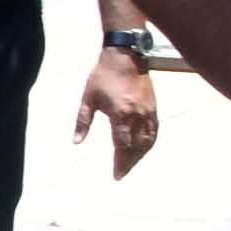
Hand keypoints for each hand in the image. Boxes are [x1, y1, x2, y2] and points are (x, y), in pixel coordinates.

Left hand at [72, 41, 160, 179]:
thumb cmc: (102, 76)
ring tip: (131, 165)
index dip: (120, 162)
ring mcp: (148, 111)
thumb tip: (76, 142)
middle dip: (130, 163)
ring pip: (148, 140)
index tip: (116, 174)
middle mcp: (137, 115)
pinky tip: (144, 149)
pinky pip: (155, 130)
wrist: (124, 56)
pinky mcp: (154, 106)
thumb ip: (82, 122)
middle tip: (122, 174)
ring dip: (141, 155)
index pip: (122, 145)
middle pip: (137, 147)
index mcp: (121, 114)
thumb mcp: (88, 99)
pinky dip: (150, 143)